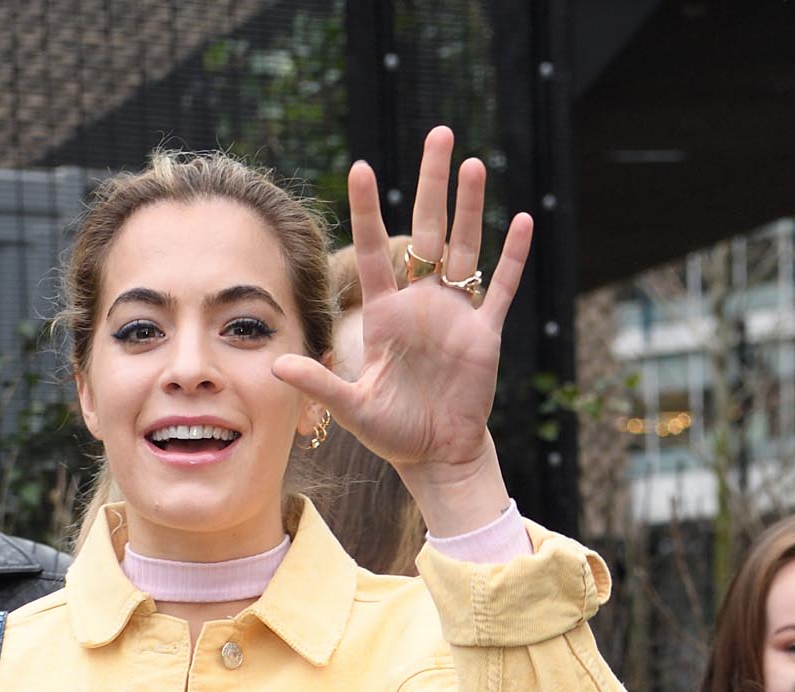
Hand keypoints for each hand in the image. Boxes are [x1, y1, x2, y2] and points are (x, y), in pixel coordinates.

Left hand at [274, 126, 531, 530]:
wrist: (436, 456)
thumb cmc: (392, 433)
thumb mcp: (351, 407)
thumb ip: (319, 382)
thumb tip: (275, 366)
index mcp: (386, 313)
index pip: (373, 249)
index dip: (367, 210)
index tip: (359, 167)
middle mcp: (420, 303)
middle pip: (427, 229)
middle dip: (432, 182)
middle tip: (438, 133)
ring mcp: (454, 314)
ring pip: (465, 247)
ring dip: (471, 207)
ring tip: (473, 164)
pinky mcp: (483, 333)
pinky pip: (499, 289)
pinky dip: (511, 258)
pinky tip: (520, 221)